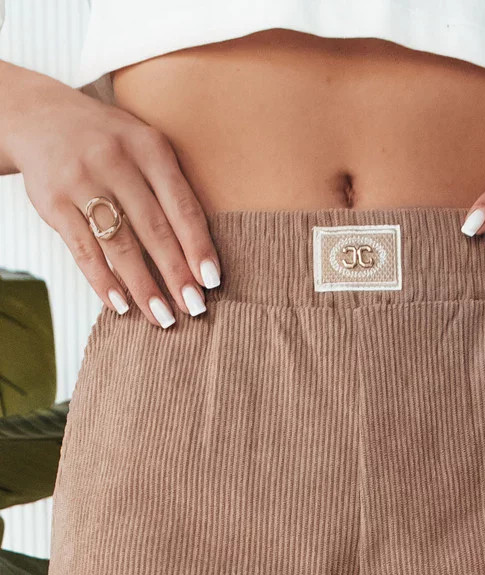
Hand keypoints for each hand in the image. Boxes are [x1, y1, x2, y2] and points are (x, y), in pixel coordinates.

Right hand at [3, 69, 220, 327]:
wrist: (42, 118)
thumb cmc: (111, 145)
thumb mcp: (145, 146)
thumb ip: (171, 189)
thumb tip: (200, 256)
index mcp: (149, 147)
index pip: (181, 205)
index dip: (198, 246)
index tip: (211, 282)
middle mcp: (116, 161)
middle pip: (154, 229)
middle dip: (176, 274)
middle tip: (194, 308)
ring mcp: (82, 181)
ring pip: (120, 244)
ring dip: (144, 287)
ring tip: (163, 317)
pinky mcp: (54, 202)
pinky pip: (83, 251)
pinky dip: (104, 282)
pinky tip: (121, 306)